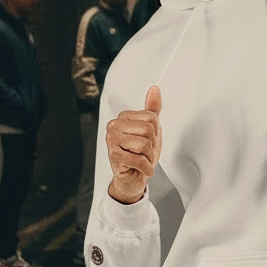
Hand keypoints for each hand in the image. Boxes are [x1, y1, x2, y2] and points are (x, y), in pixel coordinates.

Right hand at [106, 86, 162, 204]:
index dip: (155, 132)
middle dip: (152, 145)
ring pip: (144, 144)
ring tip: (142, 160)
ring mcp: (111, 141)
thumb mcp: (151, 129)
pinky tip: (142, 169)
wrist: (134, 177)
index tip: (148, 141)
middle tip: (144, 153)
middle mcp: (114, 126)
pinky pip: (139, 159)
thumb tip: (154, 88)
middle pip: (148, 130)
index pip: (151, 118)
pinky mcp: (113, 156)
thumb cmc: (140, 153)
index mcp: (123, 117)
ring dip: (149, 157)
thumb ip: (152, 109)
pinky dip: (146, 168)